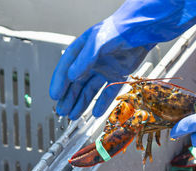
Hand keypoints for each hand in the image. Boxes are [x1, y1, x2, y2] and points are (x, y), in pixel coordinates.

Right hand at [49, 0, 195, 119]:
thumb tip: (71, 76)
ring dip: (82, 102)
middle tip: (62, 111)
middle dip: (69, 97)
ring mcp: (104, 68)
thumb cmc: (117, 31)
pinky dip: (102, 102)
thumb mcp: (97, 44)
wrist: (141, 30)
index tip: (55, 96)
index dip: (60, 83)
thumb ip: (84, 60)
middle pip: (76, 82)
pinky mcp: (117, 73)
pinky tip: (95, 113)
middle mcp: (90, 60)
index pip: (66, 68)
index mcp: (81, 50)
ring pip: (90, 89)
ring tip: (73, 115)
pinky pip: (108, 91)